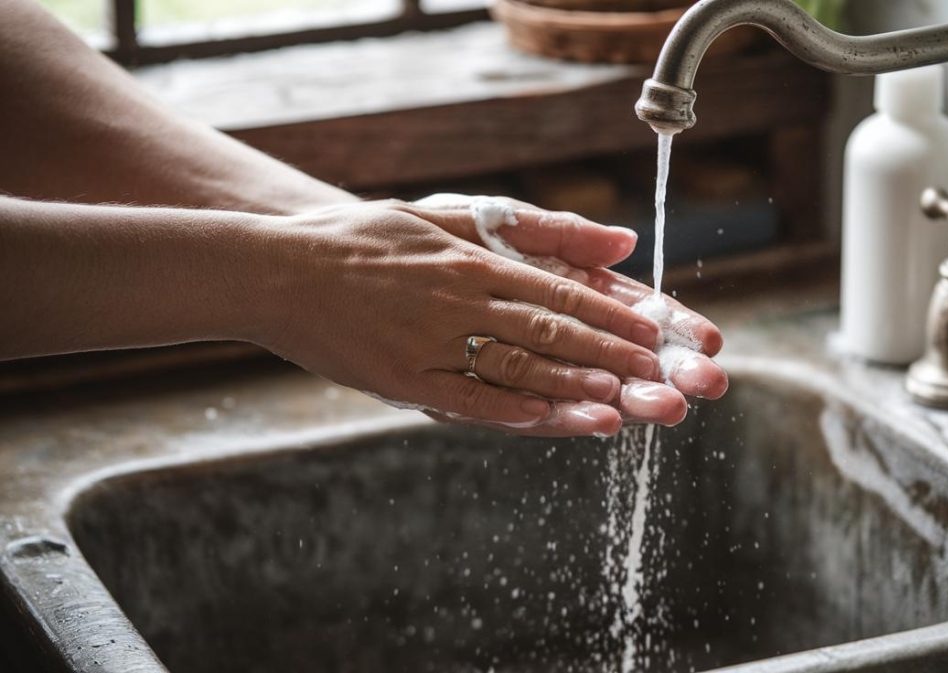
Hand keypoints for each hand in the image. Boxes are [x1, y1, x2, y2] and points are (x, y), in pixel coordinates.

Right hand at [254, 201, 670, 436]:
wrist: (279, 267)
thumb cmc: (366, 238)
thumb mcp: (449, 217)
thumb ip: (533, 228)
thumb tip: (616, 235)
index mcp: (474, 263)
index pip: (561, 293)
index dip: (612, 317)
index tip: (654, 335)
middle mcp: (459, 301)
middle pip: (550, 333)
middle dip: (609, 356)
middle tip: (656, 375)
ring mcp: (429, 342)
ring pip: (513, 368)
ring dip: (569, 387)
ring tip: (617, 402)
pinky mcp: (398, 377)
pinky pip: (460, 397)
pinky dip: (504, 408)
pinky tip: (543, 417)